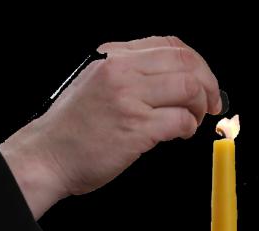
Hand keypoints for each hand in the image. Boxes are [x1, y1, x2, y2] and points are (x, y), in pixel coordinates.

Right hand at [0, 36, 221, 218]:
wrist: (46, 156)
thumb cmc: (68, 130)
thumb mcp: (92, 87)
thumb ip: (124, 77)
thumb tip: (163, 83)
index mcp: (112, 60)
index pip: (168, 46)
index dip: (195, 62)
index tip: (202, 79)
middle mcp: (121, 73)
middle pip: (185, 63)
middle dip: (208, 82)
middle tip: (212, 101)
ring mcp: (128, 99)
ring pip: (188, 88)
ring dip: (201, 105)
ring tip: (194, 120)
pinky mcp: (135, 128)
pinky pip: (179, 120)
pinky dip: (188, 127)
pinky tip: (181, 134)